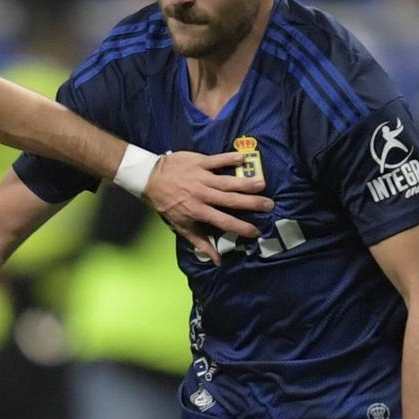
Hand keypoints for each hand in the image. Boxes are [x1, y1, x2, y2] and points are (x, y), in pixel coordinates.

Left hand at [138, 150, 272, 265]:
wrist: (149, 179)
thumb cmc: (167, 204)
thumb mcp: (181, 226)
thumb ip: (200, 242)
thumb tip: (217, 260)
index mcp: (199, 211)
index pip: (224, 222)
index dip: (241, 228)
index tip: (256, 231)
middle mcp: (203, 195)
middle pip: (231, 200)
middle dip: (251, 204)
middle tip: (269, 205)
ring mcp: (202, 177)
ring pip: (227, 181)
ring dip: (245, 182)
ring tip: (263, 184)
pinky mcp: (199, 162)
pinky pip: (217, 159)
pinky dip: (230, 158)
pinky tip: (244, 159)